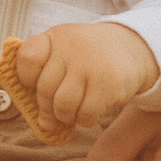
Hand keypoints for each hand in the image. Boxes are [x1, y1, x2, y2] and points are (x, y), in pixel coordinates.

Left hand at [9, 20, 160, 139]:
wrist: (133, 48)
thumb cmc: (88, 58)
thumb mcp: (64, 54)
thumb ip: (45, 79)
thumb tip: (42, 123)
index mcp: (56, 37)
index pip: (27, 58)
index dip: (27, 78)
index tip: (36, 83)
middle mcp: (71, 47)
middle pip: (44, 89)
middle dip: (47, 107)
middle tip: (57, 109)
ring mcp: (89, 65)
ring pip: (63, 106)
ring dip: (65, 116)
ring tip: (73, 111)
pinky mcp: (107, 84)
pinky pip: (85, 114)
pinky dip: (84, 120)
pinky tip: (89, 112)